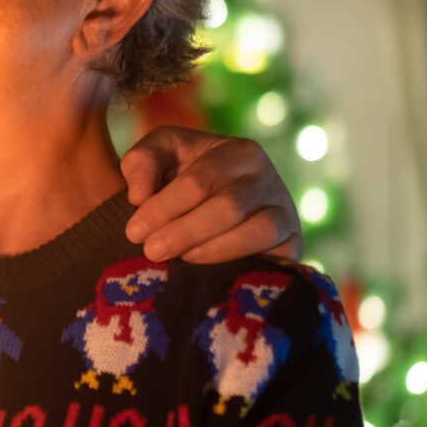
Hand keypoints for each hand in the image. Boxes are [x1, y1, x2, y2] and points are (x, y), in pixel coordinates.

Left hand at [121, 126, 301, 262]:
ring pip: (258, 232)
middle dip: (184, 232)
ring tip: (180, 260)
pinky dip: (244, 266)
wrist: (218, 202)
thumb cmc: (182, 174)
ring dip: (214, 250)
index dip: (164, 208)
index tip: (134, 231)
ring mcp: (285, 212)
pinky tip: (210, 274)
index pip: (200, 181)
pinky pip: (277, 259)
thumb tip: (138, 196)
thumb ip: (142, 161)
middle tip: (151, 251)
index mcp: (238, 152)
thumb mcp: (161, 153)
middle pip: (228, 208)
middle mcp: (268, 179)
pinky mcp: (293, 245)